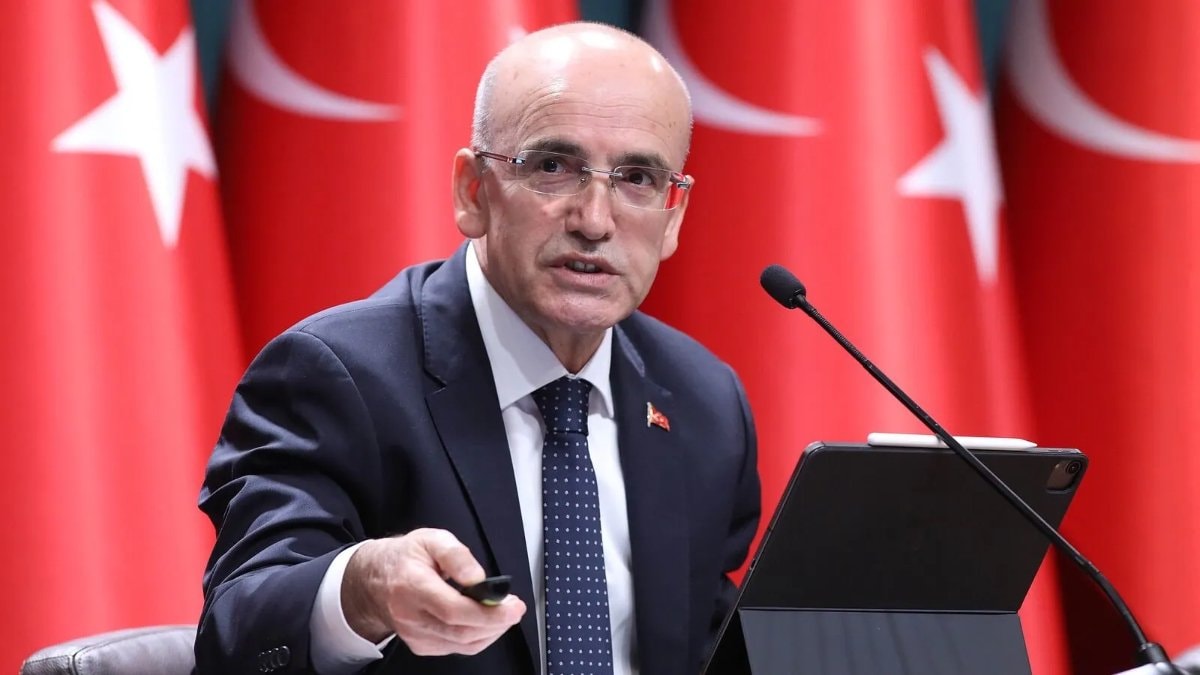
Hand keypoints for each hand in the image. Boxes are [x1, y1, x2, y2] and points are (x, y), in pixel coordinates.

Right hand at [341, 528, 525, 655]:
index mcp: (412, 586)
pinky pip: (457, 648)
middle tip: (515, 608)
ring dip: (491, 631)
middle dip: (496, 623)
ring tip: (505, 613)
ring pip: (462, 644)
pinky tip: (486, 622)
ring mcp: (415, 635)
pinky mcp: (421, 646)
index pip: (453, 610)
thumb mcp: (431, 539)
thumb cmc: (406, 558)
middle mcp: (411, 616)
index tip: (513, 605)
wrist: (374, 580)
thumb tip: (477, 578)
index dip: (488, 613)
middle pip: (461, 632)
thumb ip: (456, 555)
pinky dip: (478, 637)